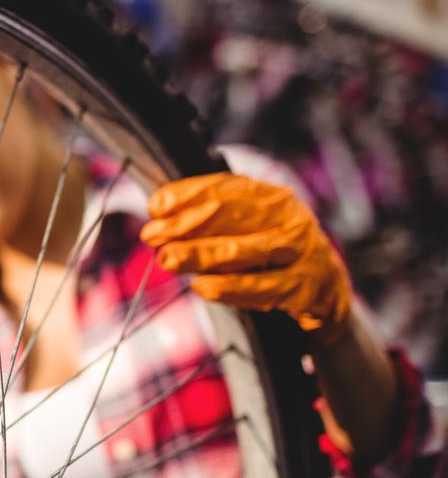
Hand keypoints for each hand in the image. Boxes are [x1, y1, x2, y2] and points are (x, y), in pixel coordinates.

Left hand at [140, 173, 351, 341]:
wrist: (326, 286)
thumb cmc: (271, 250)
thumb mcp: (248, 225)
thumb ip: (209, 217)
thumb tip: (158, 210)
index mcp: (271, 197)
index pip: (225, 189)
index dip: (188, 195)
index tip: (155, 207)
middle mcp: (288, 219)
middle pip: (231, 217)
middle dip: (185, 226)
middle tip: (150, 236)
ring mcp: (298, 253)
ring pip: (242, 251)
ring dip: (200, 255)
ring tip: (167, 259)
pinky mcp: (302, 288)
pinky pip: (260, 287)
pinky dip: (228, 288)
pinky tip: (201, 287)